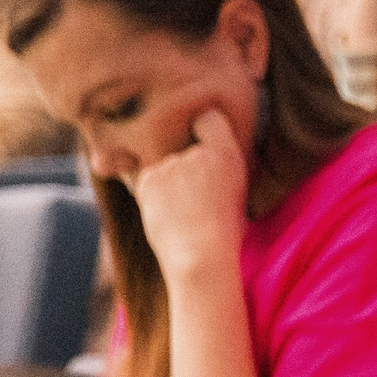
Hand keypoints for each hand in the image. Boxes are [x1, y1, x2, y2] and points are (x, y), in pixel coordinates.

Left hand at [133, 110, 247, 280]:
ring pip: (162, 164)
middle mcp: (197, 153)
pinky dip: (149, 191)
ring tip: (180, 210)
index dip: (203, 128)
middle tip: (194, 196)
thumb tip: (196, 157)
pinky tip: (164, 212)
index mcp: (227, 154)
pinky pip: (141, 176)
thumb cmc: (224, 233)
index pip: (209, 119)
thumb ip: (216, 166)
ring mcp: (170, 165)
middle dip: (184, 164)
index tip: (200, 139)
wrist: (201, 257)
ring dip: (166, 179)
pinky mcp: (147, 179)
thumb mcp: (235, 191)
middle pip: (182, 145)